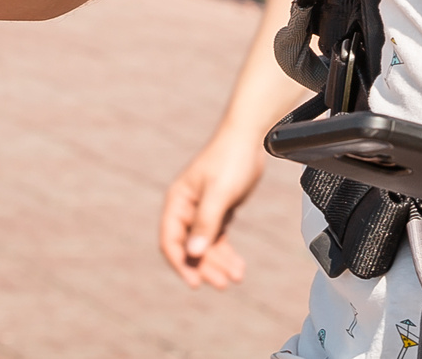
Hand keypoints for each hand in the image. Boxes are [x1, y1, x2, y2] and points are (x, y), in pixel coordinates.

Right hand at [158, 127, 267, 289]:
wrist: (250, 138)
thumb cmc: (231, 159)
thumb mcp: (219, 192)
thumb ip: (206, 222)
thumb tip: (193, 252)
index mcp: (178, 202)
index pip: (170, 240)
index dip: (181, 263)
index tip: (195, 281)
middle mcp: (187, 209)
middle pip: (191, 247)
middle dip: (206, 266)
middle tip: (223, 283)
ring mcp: (202, 211)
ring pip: (206, 246)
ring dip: (219, 263)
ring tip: (237, 277)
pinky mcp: (218, 211)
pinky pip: (219, 238)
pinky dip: (227, 253)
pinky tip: (238, 266)